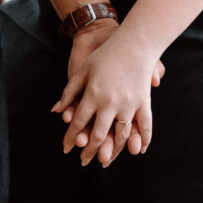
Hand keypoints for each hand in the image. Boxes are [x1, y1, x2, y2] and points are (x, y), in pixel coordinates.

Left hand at [55, 25, 163, 165]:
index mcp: (93, 94)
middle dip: (89, 150)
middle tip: (84, 161)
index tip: (66, 148)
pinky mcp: (144, 101)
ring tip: (105, 160)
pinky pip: (145, 125)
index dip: (71, 137)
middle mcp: (110, 102)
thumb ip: (69, 92)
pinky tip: (137, 150)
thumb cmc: (103, 54)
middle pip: (97, 135)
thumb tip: (56, 111)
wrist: (131, 41)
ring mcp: (129, 103)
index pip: (79, 123)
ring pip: (120, 136)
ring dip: (112, 151)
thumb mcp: (82, 69)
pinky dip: (143, 139)